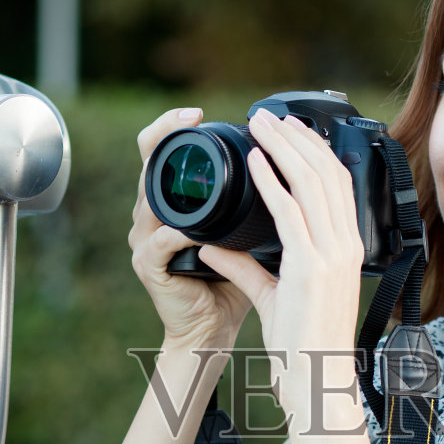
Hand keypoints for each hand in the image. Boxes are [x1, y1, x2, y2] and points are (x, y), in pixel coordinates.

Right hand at [128, 108, 254, 352]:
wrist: (213, 332)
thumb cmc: (232, 287)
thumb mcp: (251, 236)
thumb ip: (263, 204)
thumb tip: (295, 167)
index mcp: (180, 205)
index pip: (168, 154)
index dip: (175, 126)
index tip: (197, 111)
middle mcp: (157, 217)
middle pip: (150, 164)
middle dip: (164, 135)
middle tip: (187, 117)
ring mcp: (148, 240)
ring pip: (148, 198)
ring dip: (168, 178)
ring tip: (192, 164)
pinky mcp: (149, 267)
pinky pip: (159, 244)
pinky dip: (176, 235)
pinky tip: (192, 230)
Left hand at [195, 109, 365, 436]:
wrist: (317, 381)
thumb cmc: (302, 345)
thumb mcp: (274, 297)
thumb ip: (246, 268)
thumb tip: (214, 246)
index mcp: (346, 249)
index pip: (336, 185)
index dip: (313, 151)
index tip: (289, 130)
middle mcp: (345, 246)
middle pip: (325, 174)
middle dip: (294, 139)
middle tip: (267, 115)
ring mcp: (332, 255)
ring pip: (312, 184)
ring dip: (282, 148)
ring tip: (258, 124)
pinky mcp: (312, 268)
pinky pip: (290, 213)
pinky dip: (272, 181)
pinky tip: (254, 161)